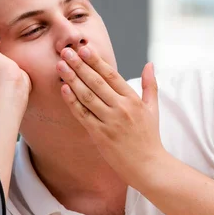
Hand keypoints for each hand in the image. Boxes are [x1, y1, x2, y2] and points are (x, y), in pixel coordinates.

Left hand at [56, 45, 166, 187]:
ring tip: (60, 66)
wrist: (148, 166)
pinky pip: (82, 115)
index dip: (96, 61)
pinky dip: (72, 101)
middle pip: (96, 82)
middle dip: (80, 65)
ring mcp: (109, 122)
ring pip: (87, 96)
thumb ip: (150, 85)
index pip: (112, 75)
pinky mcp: (99, 135)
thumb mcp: (153, 109)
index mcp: (133, 100)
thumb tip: (149, 64)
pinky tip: (63, 89)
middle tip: (65, 51)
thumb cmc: (149, 137)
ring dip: (72, 79)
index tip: (84, 48)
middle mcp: (121, 108)